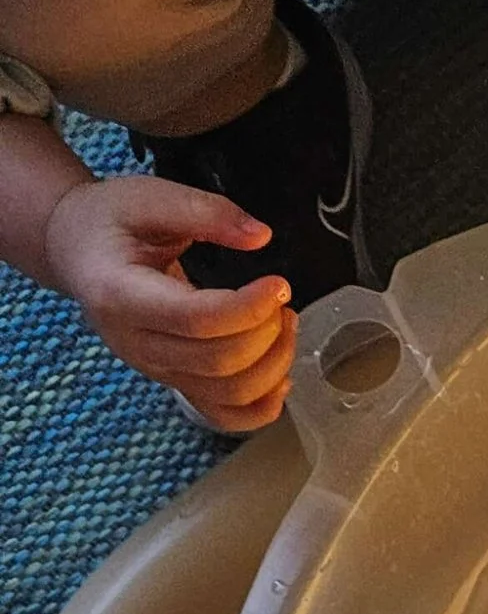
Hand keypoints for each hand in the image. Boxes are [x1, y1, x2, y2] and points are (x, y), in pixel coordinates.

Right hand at [43, 174, 296, 431]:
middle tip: (281, 298)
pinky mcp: (172, 382)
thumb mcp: (149, 198)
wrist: (78, 252)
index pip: (196, 319)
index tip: (278, 284)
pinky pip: (223, 416)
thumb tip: (260, 236)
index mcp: (120, 295)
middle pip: (217, 363)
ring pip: (227, 394)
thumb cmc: (110, 223)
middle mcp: (134, 343)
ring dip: (273, 365)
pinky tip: (280, 374)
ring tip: (284, 323)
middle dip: (266, 334)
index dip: (248, 307)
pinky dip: (261, 406)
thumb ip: (205, 211)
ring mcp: (153, 369)